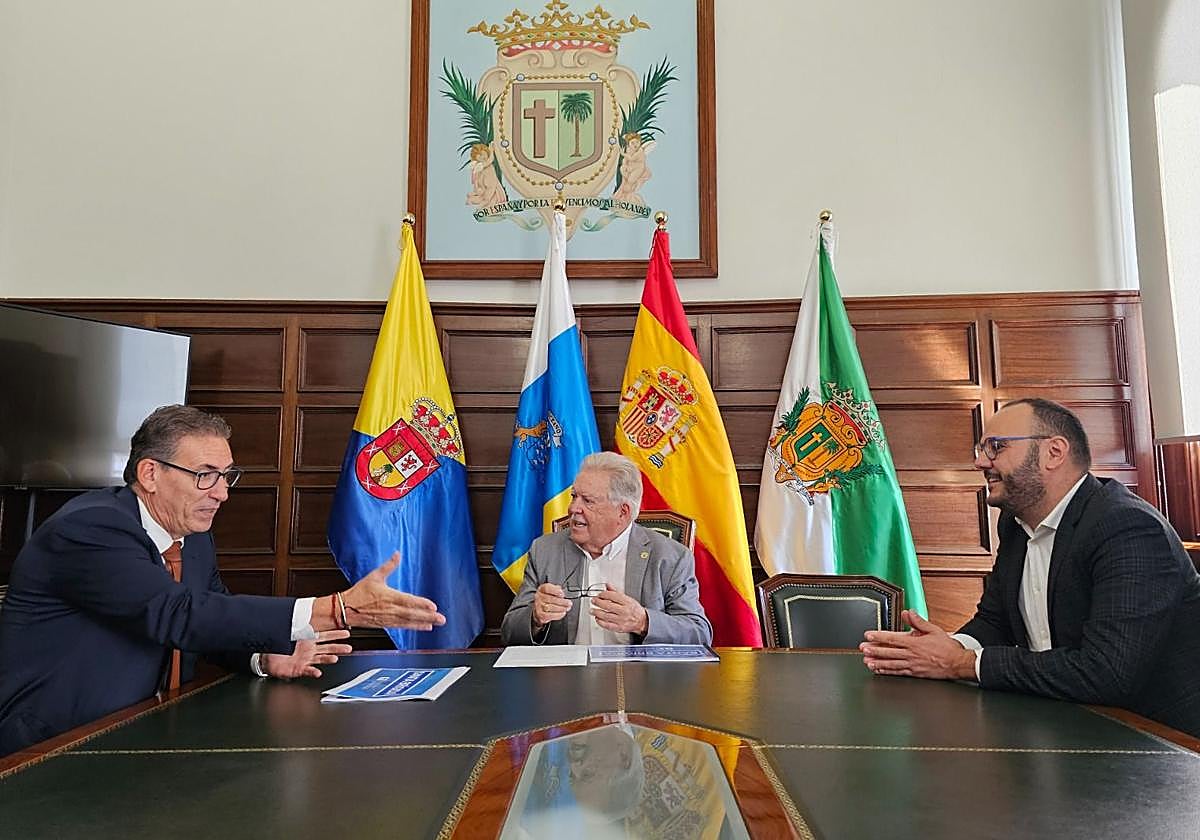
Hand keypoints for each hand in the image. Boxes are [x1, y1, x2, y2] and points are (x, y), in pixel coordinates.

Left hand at [262, 630, 352, 678]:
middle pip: (327, 648)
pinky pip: (308, 670)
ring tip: (335, 658)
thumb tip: (304, 618)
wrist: (266, 659)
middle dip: (338, 648)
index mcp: (308, 639)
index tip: (346, 633)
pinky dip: (313, 672)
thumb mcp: (287, 633)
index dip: (336, 634)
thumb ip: (297, 628)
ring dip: (328, 659)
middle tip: (348, 648)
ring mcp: (306, 660)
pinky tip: (318, 672)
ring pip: (321, 659)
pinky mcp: (300, 669)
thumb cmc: (277, 646)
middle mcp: (309, 650)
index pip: (325, 635)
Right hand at [341, 553, 446, 630]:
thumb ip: (388, 566)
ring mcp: (389, 618)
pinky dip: (414, 627)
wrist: (345, 609)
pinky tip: (424, 627)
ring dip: (423, 623)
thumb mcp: (374, 576)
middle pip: (412, 614)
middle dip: (428, 617)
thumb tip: (397, 554)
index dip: (421, 604)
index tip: (433, 606)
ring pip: (409, 622)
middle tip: (441, 619)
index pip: (408, 601)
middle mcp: (390, 609)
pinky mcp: (386, 624)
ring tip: (436, 624)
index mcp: (388, 596)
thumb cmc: (358, 593)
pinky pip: (403, 626)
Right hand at [532, 583, 571, 628]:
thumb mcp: (553, 590)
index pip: (547, 588)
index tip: (562, 594)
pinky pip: (548, 616)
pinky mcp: (540, 615)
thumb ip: (557, 589)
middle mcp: (539, 597)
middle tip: (569, 603)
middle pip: (550, 599)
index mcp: (542, 589)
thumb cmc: (549, 598)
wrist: (541, 607)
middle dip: (562, 602)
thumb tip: (561, 592)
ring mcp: (538, 606)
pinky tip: (562, 613)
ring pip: (549, 607)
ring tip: (566, 608)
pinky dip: (557, 615)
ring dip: (560, 608)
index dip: (555, 590)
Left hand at [591, 584, 648, 634]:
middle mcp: (624, 611)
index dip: (603, 594)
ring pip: (606, 615)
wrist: (642, 621)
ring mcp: (621, 620)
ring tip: (592, 610)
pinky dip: (600, 622)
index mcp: (626, 602)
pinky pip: (608, 625)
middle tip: (593, 601)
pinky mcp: (619, 627)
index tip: (599, 594)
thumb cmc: (634, 609)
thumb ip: (616, 592)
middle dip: (598, 602)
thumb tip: (608, 585)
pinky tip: (597, 619)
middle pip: (607, 605)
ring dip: (597, 612)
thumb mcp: (627, 598)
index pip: (612, 596)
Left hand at [859, 610, 976, 680]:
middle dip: (874, 650)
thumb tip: (908, 613)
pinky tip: (880, 670)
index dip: (878, 636)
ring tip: (867, 661)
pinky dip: (887, 671)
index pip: (892, 638)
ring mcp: (912, 665)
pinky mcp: (915, 673)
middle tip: (862, 648)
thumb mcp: (934, 630)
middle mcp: (911, 655)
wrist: (958, 664)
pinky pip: (898, 672)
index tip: (868, 635)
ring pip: (891, 663)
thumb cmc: (947, 647)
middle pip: (888, 652)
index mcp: (914, 643)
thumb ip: (918, 621)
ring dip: (878, 662)